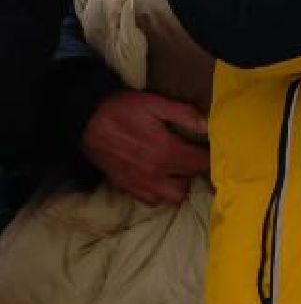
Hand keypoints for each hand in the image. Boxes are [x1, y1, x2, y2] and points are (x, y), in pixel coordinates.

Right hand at [81, 90, 208, 205]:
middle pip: (188, 185)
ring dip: (177, 186)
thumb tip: (207, 125)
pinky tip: (158, 177)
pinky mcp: (124, 186)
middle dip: (193, 174)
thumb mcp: (155, 103)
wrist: (85, 119)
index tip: (211, 152)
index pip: (200, 164)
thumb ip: (184, 114)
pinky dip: (158, 193)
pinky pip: (149, 199)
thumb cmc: (122, 109)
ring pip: (170, 197)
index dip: (210, 159)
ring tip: (175, 170)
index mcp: (166, 151)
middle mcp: (154, 173)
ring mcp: (138, 183)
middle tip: (191, 160)